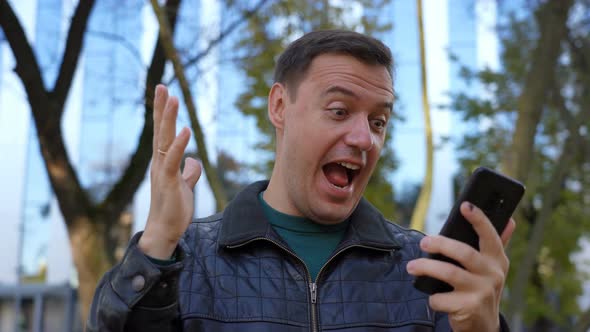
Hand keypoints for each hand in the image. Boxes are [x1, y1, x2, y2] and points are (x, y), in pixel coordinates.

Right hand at [138, 85, 201, 258]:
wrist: (165, 230)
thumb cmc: (173, 208)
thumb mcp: (185, 185)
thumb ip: (189, 172)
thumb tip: (194, 161)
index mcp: (164, 162)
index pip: (163, 133)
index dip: (164, 114)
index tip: (165, 94)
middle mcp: (160, 163)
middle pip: (160, 130)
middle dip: (162, 108)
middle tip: (162, 86)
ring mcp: (163, 171)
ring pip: (165, 140)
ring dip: (169, 119)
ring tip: (172, 99)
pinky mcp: (169, 182)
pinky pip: (174, 160)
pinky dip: (179, 145)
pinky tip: (185, 130)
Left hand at [406, 202, 515, 331]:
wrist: (483, 326)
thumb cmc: (482, 288)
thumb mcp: (493, 268)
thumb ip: (497, 244)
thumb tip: (510, 220)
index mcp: (497, 260)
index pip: (490, 236)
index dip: (479, 219)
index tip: (465, 205)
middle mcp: (492, 274)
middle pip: (464, 252)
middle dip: (440, 244)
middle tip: (423, 242)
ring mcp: (481, 292)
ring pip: (449, 273)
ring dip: (426, 268)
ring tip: (412, 267)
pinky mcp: (468, 308)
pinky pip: (441, 298)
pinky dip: (432, 297)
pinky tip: (432, 296)